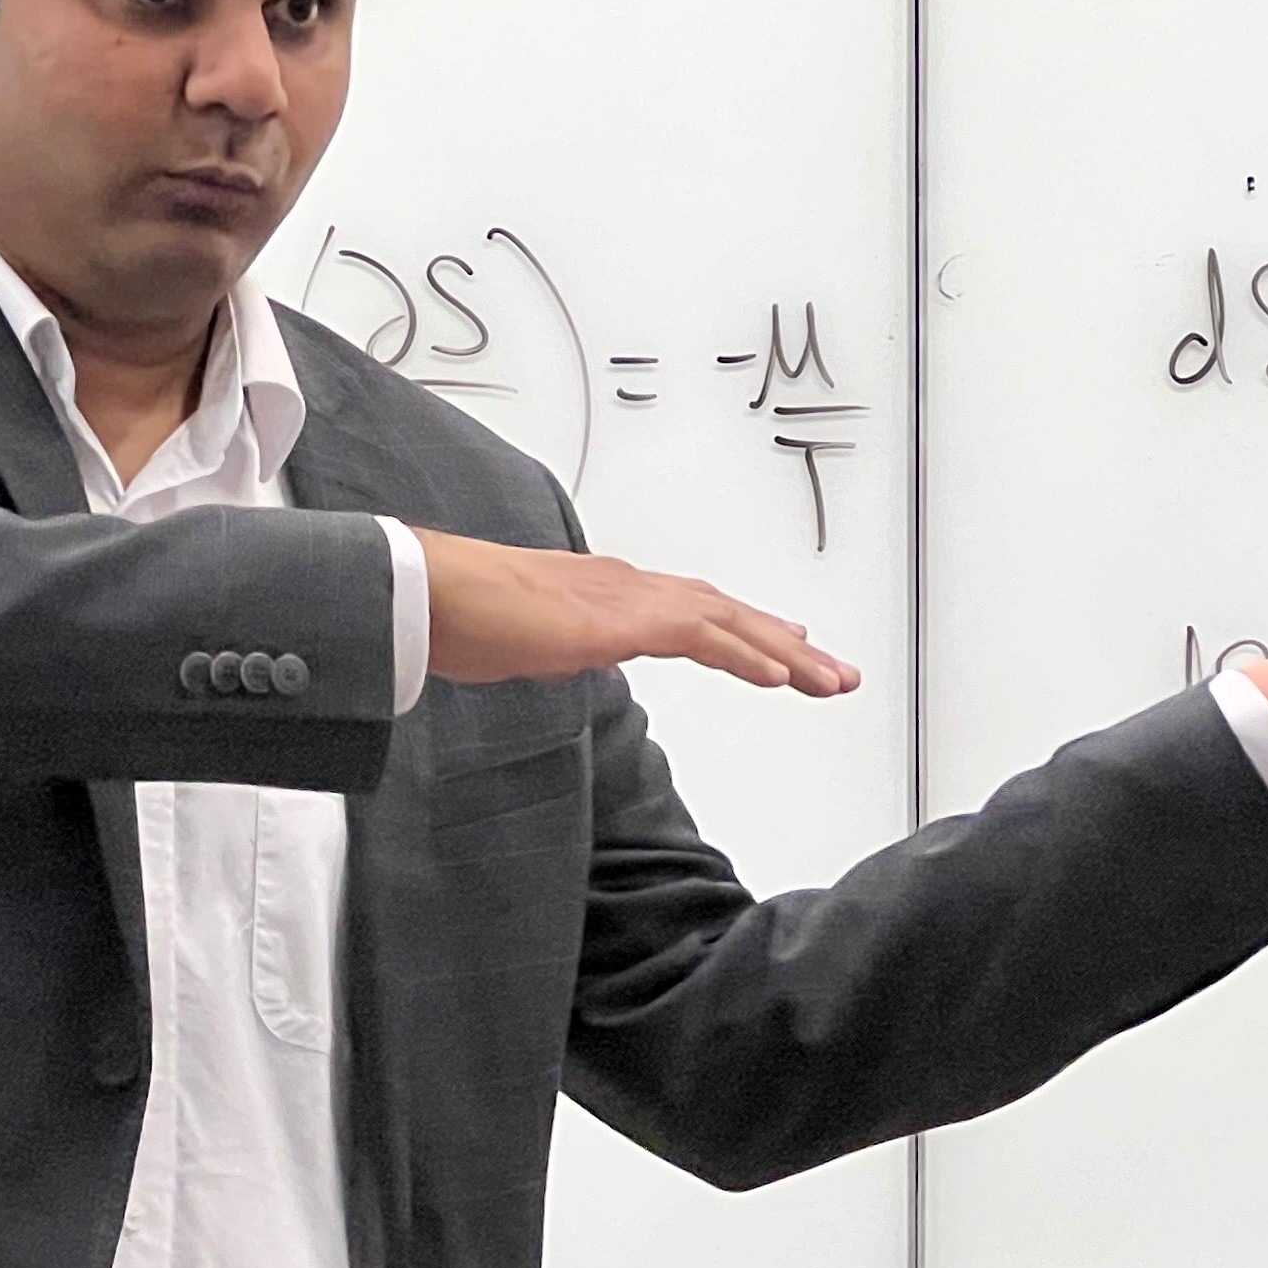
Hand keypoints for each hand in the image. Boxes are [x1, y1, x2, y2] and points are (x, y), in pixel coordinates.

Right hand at [416, 528, 860, 696]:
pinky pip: (699, 637)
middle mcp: (629, 587)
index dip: (745, 630)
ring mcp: (627, 599)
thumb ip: (555, 644)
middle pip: (726, 613)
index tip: (787, 649)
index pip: (694, 611)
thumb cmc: (460, 615)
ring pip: (727, 622)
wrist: (430, 595)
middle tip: (838, 674)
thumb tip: (562, 653)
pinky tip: (780, 676)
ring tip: (831, 681)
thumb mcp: (523, 641)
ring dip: (785, 653)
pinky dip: (744, 653)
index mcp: (608, 594)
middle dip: (786, 644)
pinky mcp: (620, 620)